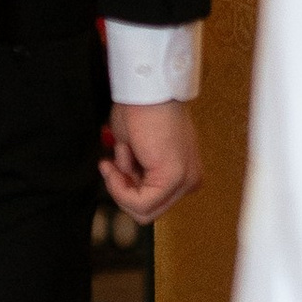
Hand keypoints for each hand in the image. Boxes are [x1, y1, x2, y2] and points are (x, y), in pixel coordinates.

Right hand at [101, 101, 201, 225]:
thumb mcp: (136, 152)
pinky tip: (117, 164)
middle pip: (148, 211)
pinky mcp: (173, 179)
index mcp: (185, 173)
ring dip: (120, 187)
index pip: (151, 202)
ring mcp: (184, 181)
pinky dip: (120, 187)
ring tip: (116, 159)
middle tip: (111, 167)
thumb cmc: (141, 110)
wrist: (146, 91)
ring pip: (143, 211)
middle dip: (122, 191)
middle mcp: (190, 180)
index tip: (112, 166)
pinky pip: (140, 202)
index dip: (125, 189)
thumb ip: (135, 173)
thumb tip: (124, 184)